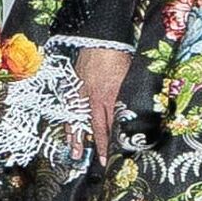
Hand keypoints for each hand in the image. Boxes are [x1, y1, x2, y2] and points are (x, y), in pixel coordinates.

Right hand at [67, 42, 132, 159]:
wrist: (101, 39)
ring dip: (78, 136)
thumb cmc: (119, 56)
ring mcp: (83, 93)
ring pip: (80, 119)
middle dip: (100, 145)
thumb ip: (129, 97)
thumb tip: (133, 112)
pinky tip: (68, 129)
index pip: (113, 123)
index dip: (114, 140)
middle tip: (102, 161)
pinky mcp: (75, 86)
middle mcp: (96, 97)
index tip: (117, 154)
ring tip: (76, 151)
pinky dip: (69, 119)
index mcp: (111, 96)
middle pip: (97, 126)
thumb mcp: (130, 78)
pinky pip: (71, 107)